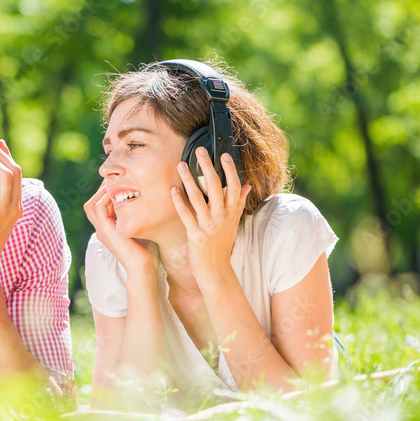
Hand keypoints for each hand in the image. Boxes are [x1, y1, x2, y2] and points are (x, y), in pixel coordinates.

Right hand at [83, 183, 157, 277]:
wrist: (144, 268)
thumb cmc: (146, 252)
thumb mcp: (140, 230)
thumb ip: (136, 218)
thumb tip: (146, 202)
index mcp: (107, 230)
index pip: (99, 207)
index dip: (106, 195)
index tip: (120, 185)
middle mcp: (101, 230)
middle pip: (91, 205)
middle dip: (101, 191)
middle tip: (114, 182)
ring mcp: (102, 231)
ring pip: (91, 205)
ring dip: (102, 193)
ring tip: (115, 185)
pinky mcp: (106, 231)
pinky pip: (99, 208)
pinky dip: (106, 198)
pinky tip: (119, 194)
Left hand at [171, 147, 250, 288]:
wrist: (216, 270)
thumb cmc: (222, 245)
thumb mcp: (234, 223)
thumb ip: (238, 203)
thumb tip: (246, 186)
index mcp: (231, 212)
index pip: (234, 186)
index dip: (229, 170)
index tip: (224, 155)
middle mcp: (221, 216)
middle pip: (215, 186)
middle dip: (207, 166)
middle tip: (199, 150)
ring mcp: (208, 225)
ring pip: (198, 197)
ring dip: (188, 179)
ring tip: (180, 164)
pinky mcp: (195, 234)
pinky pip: (186, 214)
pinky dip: (179, 201)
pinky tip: (172, 190)